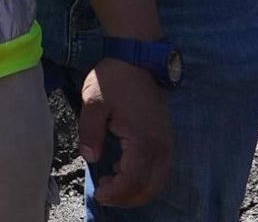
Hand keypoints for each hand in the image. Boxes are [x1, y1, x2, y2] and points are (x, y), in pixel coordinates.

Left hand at [78, 60, 176, 207]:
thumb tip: (91, 158)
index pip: (133, 180)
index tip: (99, 192)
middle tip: (105, 195)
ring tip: (113, 187)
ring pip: (159, 182)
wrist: (138, 59)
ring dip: (138, 191)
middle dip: (127, 198)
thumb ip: (90, 132)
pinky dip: (146, 180)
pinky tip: (125, 172)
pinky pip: (161, 170)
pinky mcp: (166, 139)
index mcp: (143, 140)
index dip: (117, 192)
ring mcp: (167, 143)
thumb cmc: (114, 80)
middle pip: (150, 187)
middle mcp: (161, 146)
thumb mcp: (93, 102)